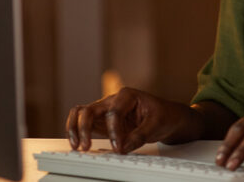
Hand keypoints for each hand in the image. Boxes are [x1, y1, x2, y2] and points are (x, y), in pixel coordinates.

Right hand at [66, 87, 189, 153]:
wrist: (167, 116)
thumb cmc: (164, 115)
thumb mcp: (157, 124)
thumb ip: (140, 135)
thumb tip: (123, 147)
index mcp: (127, 95)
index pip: (114, 112)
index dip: (114, 131)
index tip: (118, 147)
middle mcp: (113, 101)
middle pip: (90, 109)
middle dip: (84, 128)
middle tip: (86, 146)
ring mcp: (106, 111)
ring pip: (81, 113)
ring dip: (75, 128)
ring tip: (77, 146)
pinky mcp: (103, 122)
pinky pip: (84, 123)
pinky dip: (77, 131)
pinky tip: (79, 144)